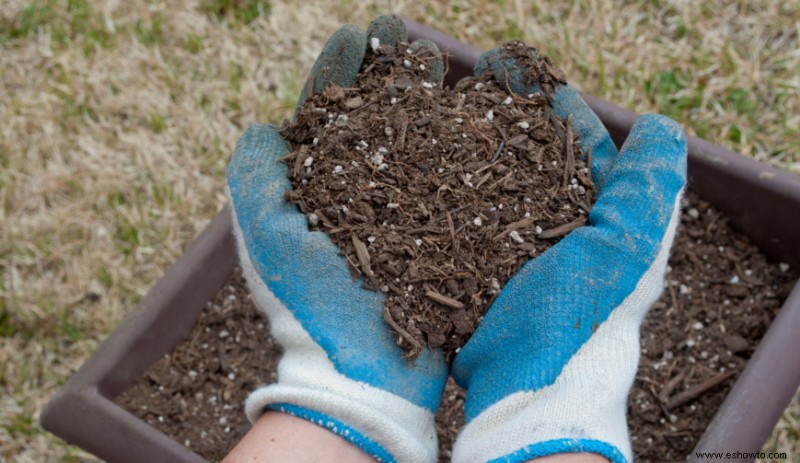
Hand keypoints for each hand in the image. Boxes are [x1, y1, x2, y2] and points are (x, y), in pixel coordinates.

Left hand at [226, 16, 447, 462]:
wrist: (361, 373)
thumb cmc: (307, 305)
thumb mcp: (268, 235)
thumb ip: (256, 174)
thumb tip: (264, 125)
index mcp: (324, 192)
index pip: (335, 118)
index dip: (345, 75)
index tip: (356, 36)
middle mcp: (369, 199)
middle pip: (384, 122)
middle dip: (395, 76)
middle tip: (405, 36)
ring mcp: (411, 218)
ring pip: (426, 146)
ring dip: (437, 101)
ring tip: (450, 60)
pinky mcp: (448, 240)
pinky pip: (464, 185)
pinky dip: (476, 149)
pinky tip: (489, 117)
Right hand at [451, 45, 687, 462]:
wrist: (523, 391)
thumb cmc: (578, 321)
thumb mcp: (622, 249)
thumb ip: (644, 191)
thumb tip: (662, 128)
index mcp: (600, 231)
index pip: (588, 162)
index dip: (572, 125)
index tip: (547, 92)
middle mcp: (559, 242)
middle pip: (538, 173)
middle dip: (518, 134)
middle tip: (491, 97)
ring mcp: (514, 259)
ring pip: (496, 195)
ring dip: (479, 161)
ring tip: (454, 125)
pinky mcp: (475, 276)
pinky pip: (463, 225)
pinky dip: (449, 199)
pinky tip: (428, 175)